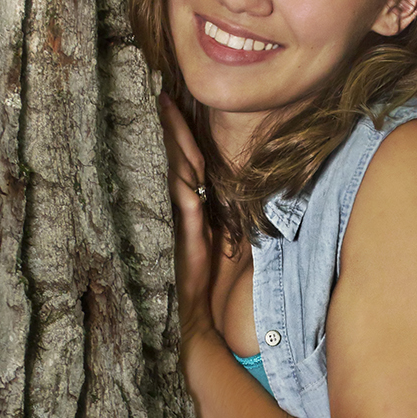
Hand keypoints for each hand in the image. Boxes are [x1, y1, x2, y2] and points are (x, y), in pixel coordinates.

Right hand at [159, 93, 215, 356]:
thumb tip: (252, 190)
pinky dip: (186, 186)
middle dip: (173, 129)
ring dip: (176, 147)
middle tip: (164, 95)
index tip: (177, 104)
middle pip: (179, 162)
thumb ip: (236, 215)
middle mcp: (187, 212)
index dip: (185, 135)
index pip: (191, 163)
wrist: (205, 322)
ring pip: (179, 176)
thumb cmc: (219, 284)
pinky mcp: (188, 241)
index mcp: (198, 209)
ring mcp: (184, 224)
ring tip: (168, 115)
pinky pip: (187, 207)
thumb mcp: (234, 240)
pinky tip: (185, 167)